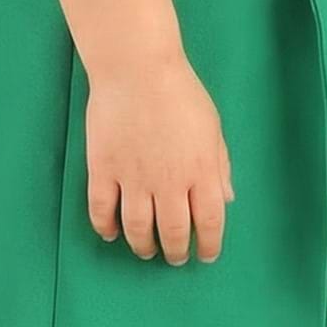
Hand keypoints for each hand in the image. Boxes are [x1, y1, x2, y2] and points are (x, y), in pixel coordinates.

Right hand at [85, 50, 234, 265]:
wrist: (137, 68)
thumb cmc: (180, 92)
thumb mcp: (212, 128)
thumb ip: (219, 166)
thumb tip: (225, 199)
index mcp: (201, 171)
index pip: (210, 222)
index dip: (209, 245)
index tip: (205, 255)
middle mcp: (169, 182)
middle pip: (173, 232)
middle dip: (175, 251)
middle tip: (174, 257)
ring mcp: (133, 178)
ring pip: (137, 228)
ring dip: (143, 246)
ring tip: (145, 250)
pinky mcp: (103, 169)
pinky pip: (101, 210)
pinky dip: (106, 227)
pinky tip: (111, 233)